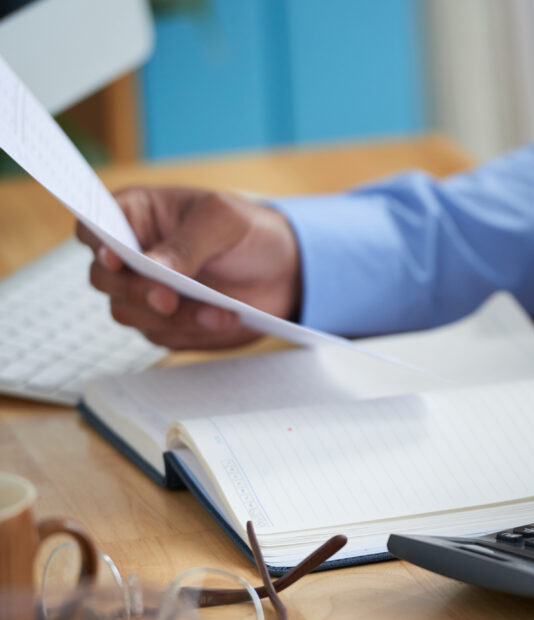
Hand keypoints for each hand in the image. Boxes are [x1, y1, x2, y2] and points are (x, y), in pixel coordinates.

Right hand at [77, 187, 301, 348]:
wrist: (285, 271)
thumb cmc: (248, 231)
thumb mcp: (224, 220)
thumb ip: (187, 243)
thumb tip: (153, 267)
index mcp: (135, 215)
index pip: (93, 228)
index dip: (97, 245)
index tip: (115, 258)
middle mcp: (132, 255)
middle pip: (103, 279)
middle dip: (135, 291)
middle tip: (168, 298)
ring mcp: (146, 292)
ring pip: (128, 313)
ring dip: (172, 317)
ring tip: (218, 310)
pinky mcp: (166, 324)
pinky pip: (162, 336)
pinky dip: (193, 331)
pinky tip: (225, 318)